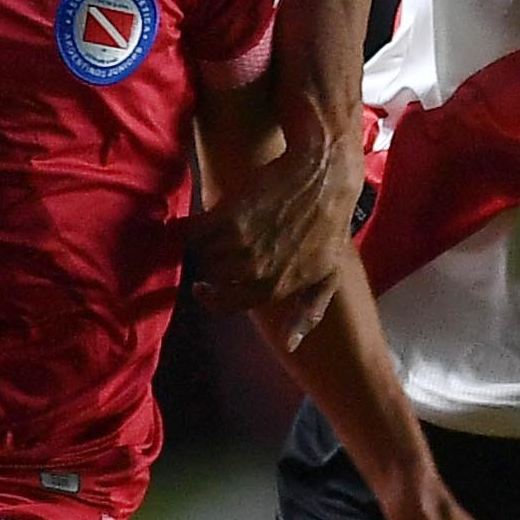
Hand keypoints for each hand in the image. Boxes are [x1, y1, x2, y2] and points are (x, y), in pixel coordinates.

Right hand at [186, 128, 364, 348]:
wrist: (323, 175)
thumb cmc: (330, 224)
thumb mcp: (328, 274)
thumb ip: (308, 311)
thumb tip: (289, 344)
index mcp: (275, 289)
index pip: (225, 305)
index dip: (211, 296)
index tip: (203, 286)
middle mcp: (255, 272)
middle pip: (213, 275)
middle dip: (213, 263)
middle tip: (221, 245)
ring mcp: (240, 245)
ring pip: (202, 253)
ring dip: (204, 242)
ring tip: (215, 228)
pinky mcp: (227, 216)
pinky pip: (193, 231)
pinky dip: (189, 226)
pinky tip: (195, 220)